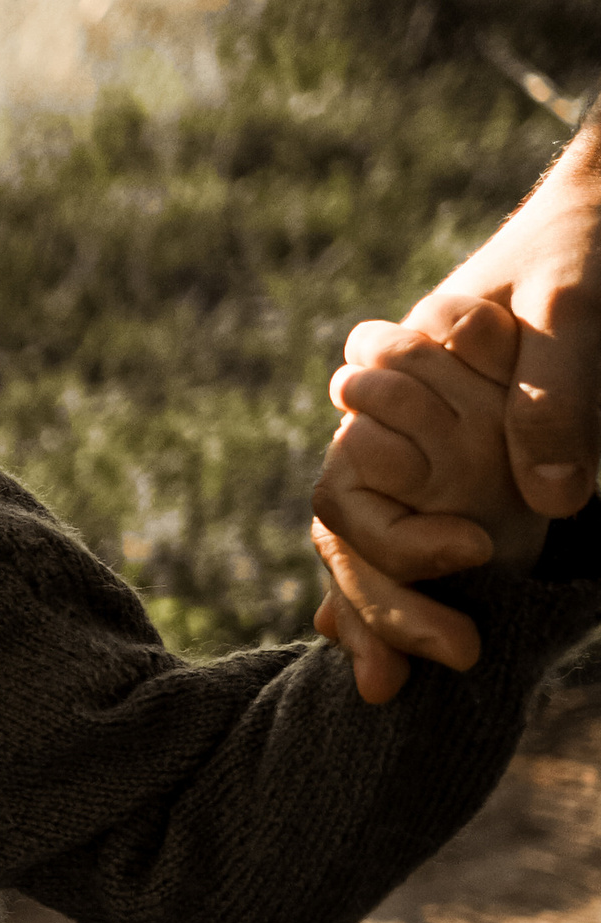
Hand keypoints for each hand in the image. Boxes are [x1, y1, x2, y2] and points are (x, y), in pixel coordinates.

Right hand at [310, 119, 600, 697]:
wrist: (589, 232)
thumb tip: (554, 498)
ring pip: (361, 554)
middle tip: (456, 655)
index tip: (475, 554)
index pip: (351, 486)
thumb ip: (555, 391)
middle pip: (347, 537)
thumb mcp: (573, 306)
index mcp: (388, 378)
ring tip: (396, 690)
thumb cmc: (578, 251)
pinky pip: (397, 555)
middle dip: (384, 603)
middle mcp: (384, 425)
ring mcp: (409, 457)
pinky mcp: (448, 478)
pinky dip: (391, 607)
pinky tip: (388, 668)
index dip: (398, 540)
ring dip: (379, 621)